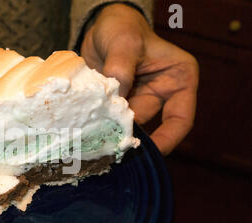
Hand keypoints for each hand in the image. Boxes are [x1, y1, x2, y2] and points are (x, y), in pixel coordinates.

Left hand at [80, 4, 198, 154]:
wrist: (100, 28)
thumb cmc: (122, 27)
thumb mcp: (124, 41)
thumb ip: (120, 68)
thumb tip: (114, 100)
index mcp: (178, 80)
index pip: (180, 118)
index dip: (167, 139)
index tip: (148, 151)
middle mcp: (161, 94)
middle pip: (148, 124)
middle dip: (129, 136)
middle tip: (109, 147)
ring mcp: (138, 101)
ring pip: (126, 125)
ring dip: (111, 132)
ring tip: (94, 139)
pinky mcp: (117, 105)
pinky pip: (110, 120)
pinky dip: (99, 125)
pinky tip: (86, 130)